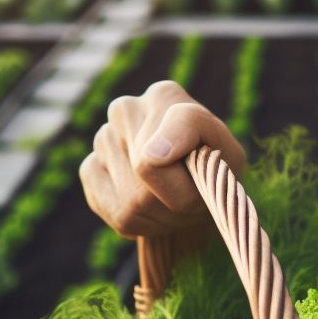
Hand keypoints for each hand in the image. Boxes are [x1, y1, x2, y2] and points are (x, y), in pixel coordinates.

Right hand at [79, 79, 245, 239]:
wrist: (199, 185)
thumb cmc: (216, 167)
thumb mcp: (227, 151)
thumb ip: (193, 131)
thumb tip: (151, 154)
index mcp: (164, 97)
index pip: (156, 161)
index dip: (185, 187)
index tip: (200, 184)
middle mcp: (125, 110)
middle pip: (144, 187)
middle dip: (176, 203)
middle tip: (193, 196)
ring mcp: (103, 139)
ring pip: (130, 205)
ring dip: (161, 215)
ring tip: (176, 199)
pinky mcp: (89, 169)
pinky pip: (114, 213)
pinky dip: (140, 222)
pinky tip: (154, 205)